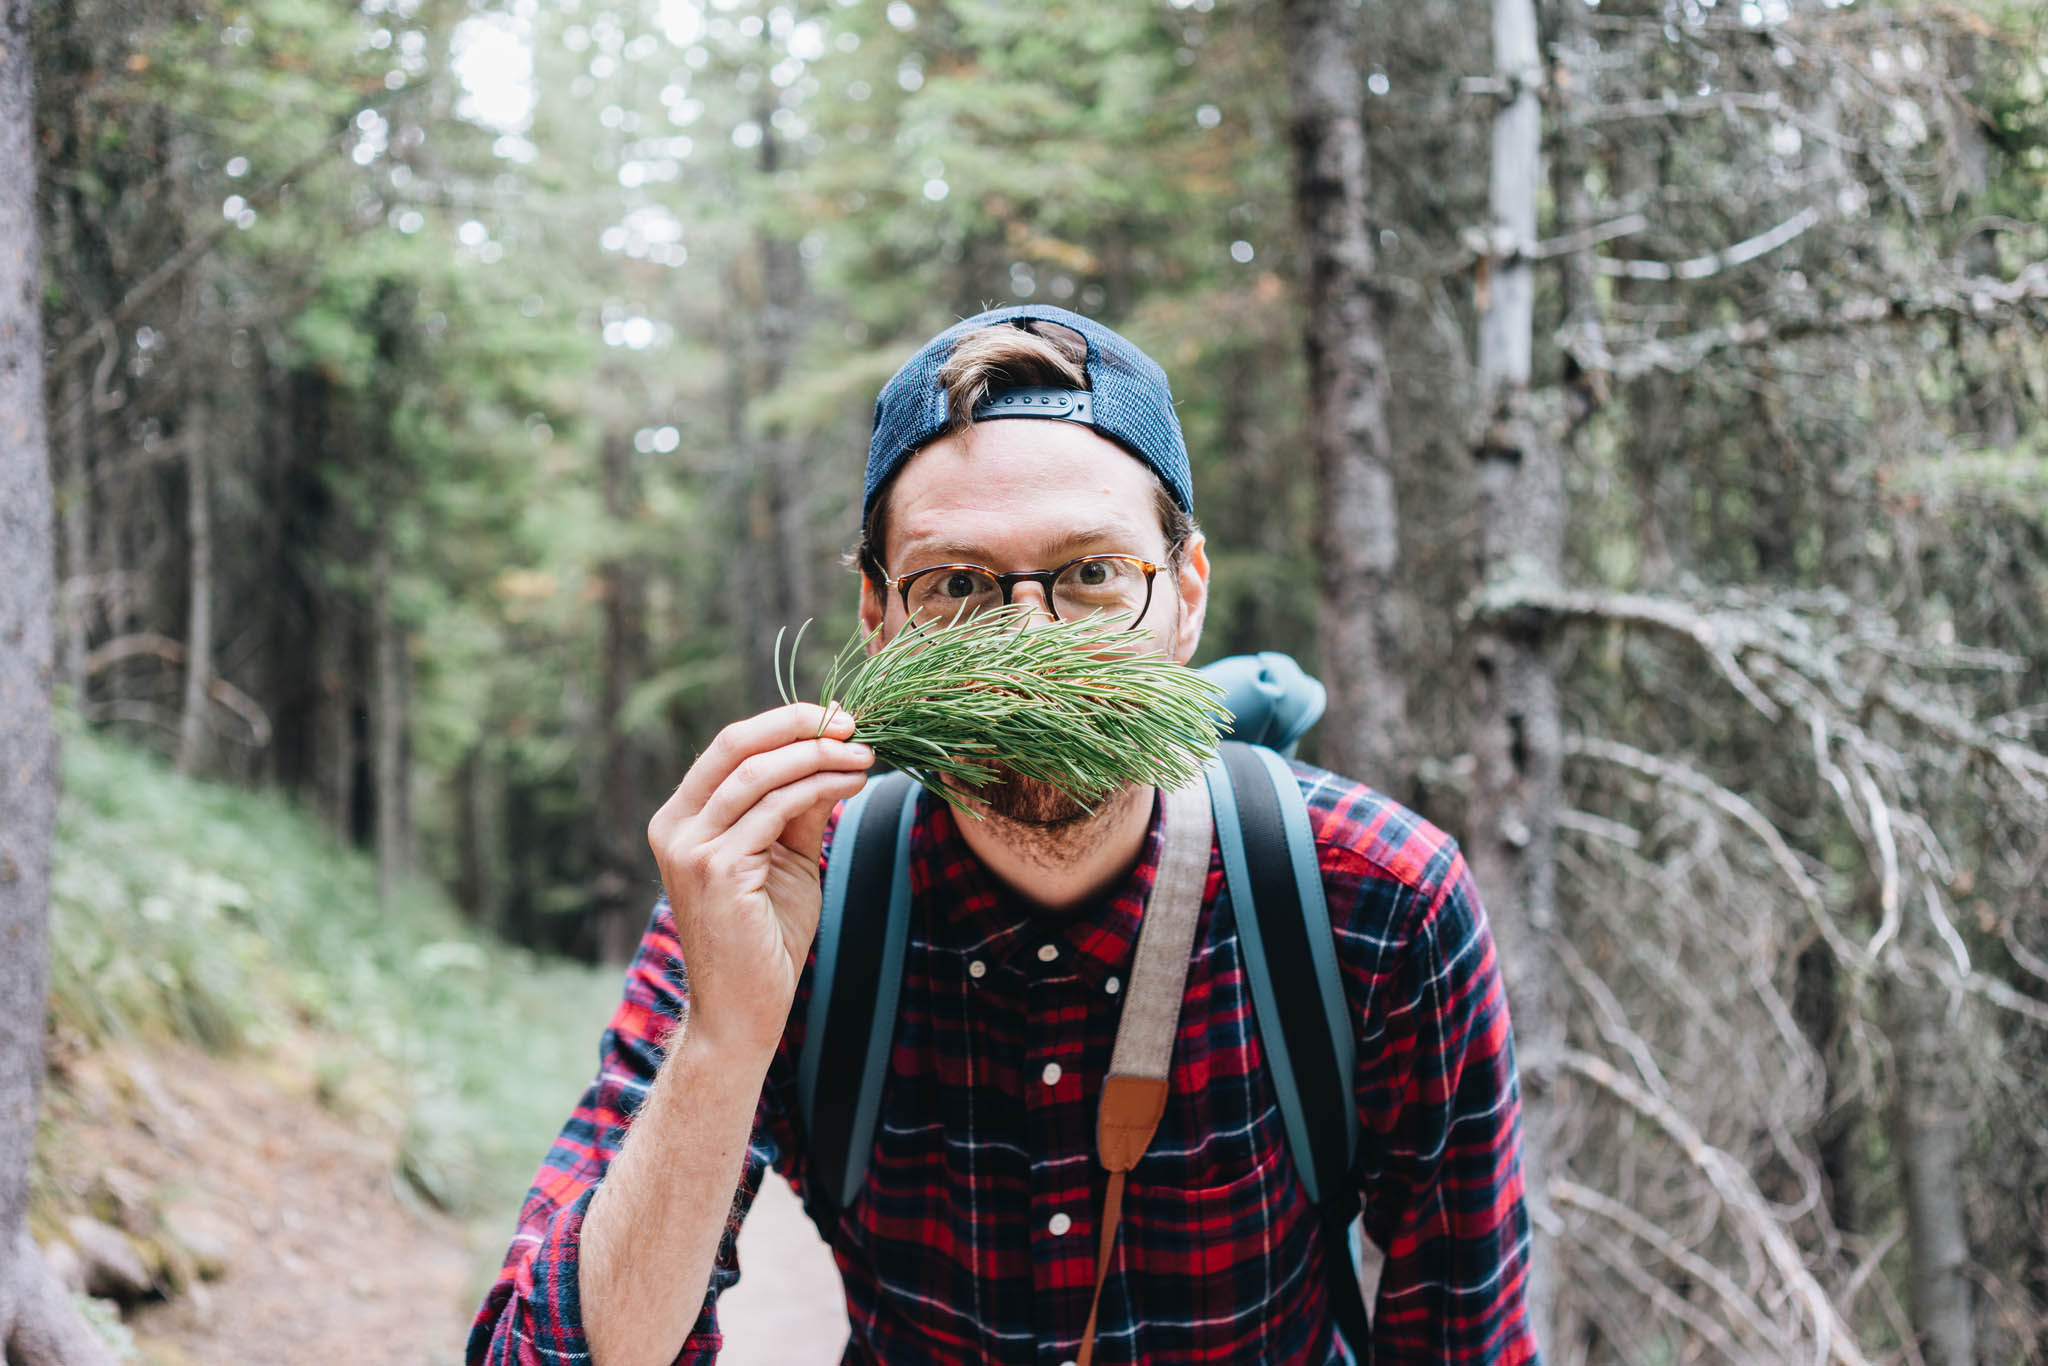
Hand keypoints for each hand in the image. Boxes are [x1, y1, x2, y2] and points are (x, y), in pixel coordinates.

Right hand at [647, 704, 872, 1055]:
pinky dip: (820, 787)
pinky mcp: (716, 870)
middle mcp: (674, 827)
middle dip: (801, 726)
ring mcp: (690, 848)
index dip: (785, 722)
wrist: (744, 1010)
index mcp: (681, 817)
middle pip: (737, 744)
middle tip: (854, 724)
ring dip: (820, 756)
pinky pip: (776, 808)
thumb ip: (800, 806)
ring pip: (760, 772)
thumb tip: (834, 749)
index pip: (730, 746)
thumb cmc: (765, 938)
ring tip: (865, 756)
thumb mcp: (786, 857)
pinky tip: (852, 785)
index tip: (838, 717)